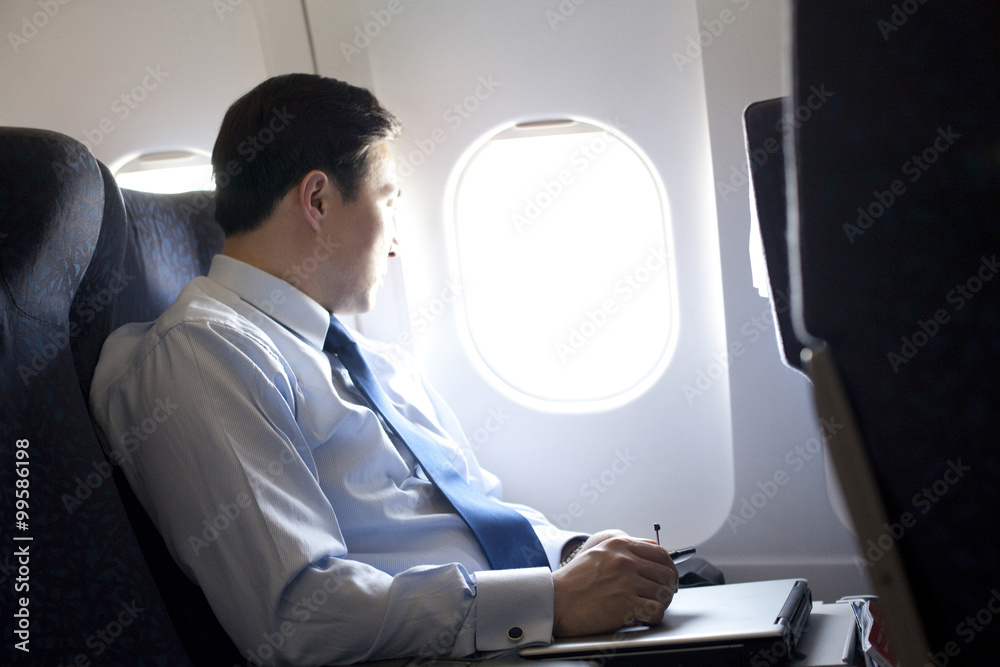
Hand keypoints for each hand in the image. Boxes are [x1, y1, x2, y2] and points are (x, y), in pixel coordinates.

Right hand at [551, 531, 677, 636]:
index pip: (660, 551)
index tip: (668, 576)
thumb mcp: (596, 550)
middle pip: (666, 572)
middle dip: (669, 586)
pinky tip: (646, 617)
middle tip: (663, 594)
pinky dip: (654, 616)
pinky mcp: (625, 603)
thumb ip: (621, 546)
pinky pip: (655, 610)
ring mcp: (626, 582)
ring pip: (664, 592)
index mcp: (619, 545)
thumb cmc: (573, 580)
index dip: (669, 566)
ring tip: (652, 606)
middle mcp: (625, 560)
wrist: (555, 601)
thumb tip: (648, 549)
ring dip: (662, 602)